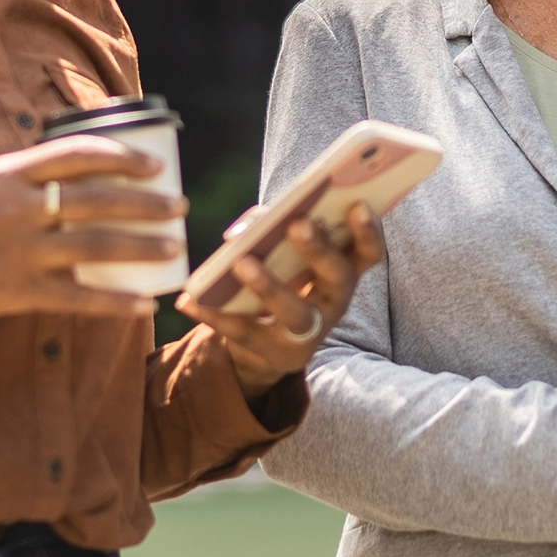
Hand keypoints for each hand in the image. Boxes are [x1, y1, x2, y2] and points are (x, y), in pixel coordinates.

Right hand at [0, 136, 186, 349]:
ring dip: (142, 246)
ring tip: (173, 246)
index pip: (78, 154)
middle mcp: (16, 208)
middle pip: (97, 200)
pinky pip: (77, 297)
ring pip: (95, 245)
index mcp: (8, 173)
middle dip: (146, 203)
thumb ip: (28, 176)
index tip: (156, 164)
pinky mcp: (16, 293)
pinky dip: (115, 302)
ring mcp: (18, 252)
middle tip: (178, 206)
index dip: (123, 157)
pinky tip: (143, 305)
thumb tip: (85, 168)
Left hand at [175, 202, 384, 403]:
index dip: (368, 231)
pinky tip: (188, 299)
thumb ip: (272, 228)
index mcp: (344, 271)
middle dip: (318, 250)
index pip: (367, 253)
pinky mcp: (273, 352)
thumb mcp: (286, 253)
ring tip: (241, 261)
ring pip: (294, 311)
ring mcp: (306, 332)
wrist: (266, 346)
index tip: (357, 204)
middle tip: (297, 223)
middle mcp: (334, 303)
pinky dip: (212, 314)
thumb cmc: (281, 278)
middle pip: (336, 277)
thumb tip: (252, 224)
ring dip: (269, 285)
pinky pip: (242, 331)